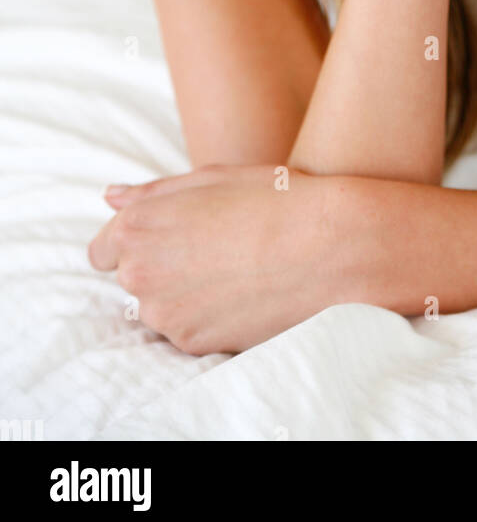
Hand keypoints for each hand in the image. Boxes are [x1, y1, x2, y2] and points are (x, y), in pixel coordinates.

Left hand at [87, 165, 373, 354]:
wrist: (329, 245)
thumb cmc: (272, 199)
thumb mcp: (210, 179)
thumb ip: (152, 193)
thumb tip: (110, 198)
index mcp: (137, 226)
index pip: (103, 250)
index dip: (138, 242)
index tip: (171, 238)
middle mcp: (140, 273)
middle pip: (131, 278)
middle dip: (161, 266)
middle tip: (214, 249)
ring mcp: (165, 313)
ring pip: (159, 307)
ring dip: (183, 294)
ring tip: (234, 270)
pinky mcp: (192, 342)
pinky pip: (186, 330)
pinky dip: (207, 316)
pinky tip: (243, 292)